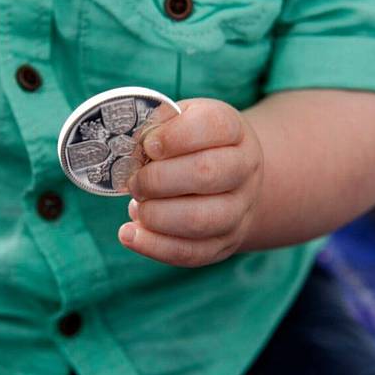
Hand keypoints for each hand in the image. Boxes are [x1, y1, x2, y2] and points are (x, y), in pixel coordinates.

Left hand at [118, 98, 262, 266]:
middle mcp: (244, 170)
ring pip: (199, 219)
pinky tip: (130, 234)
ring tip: (136, 206)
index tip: (148, 145)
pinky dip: (154, 246)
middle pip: (206, 173)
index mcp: (234, 132)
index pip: (214, 126)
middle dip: (157, 179)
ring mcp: (239, 211)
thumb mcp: (182, 122)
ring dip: (155, 215)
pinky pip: (190, 252)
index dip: (175, 136)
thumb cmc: (193, 146)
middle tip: (134, 182)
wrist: (230, 182)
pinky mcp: (224, 244)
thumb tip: (133, 144)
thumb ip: (159, 126)